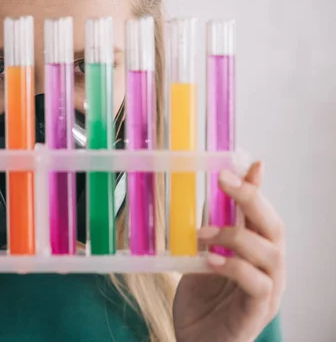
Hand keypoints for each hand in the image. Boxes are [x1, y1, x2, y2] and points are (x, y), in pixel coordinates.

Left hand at [173, 162, 284, 341]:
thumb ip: (208, 233)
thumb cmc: (202, 303)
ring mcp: (267, 291)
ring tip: (204, 232)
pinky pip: (256, 284)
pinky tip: (212, 259)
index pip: (262, 214)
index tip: (250, 163)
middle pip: (273, 227)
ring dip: (236, 235)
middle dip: (252, 199)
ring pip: (270, 254)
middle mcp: (269, 269)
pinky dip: (234, 267)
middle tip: (225, 180)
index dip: (258, 188)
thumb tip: (203, 198)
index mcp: (256, 253)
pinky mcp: (257, 312)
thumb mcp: (201, 258)